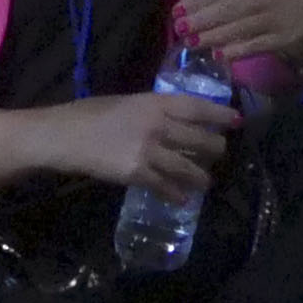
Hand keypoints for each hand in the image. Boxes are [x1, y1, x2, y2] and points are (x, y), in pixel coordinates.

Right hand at [0, 84, 241, 197]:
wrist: (64, 135)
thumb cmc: (90, 114)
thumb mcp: (126, 102)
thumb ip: (151, 110)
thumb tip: (172, 120)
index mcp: (155, 102)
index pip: (197, 108)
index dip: (220, 116)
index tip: (237, 121)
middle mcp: (158, 125)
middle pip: (201, 140)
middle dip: (216, 150)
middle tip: (219, 154)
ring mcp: (149, 150)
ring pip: (189, 168)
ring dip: (202, 177)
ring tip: (206, 182)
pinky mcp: (137, 174)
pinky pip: (166, 187)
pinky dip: (177, 195)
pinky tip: (181, 199)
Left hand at [174, 0, 302, 70]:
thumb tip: (201, 0)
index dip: (197, 0)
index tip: (177, 10)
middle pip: (225, 9)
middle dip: (200, 19)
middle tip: (179, 28)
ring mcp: (271, 20)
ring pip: (236, 28)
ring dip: (211, 37)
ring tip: (191, 43)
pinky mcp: (280, 40)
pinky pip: (253, 45)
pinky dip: (236, 51)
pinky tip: (219, 55)